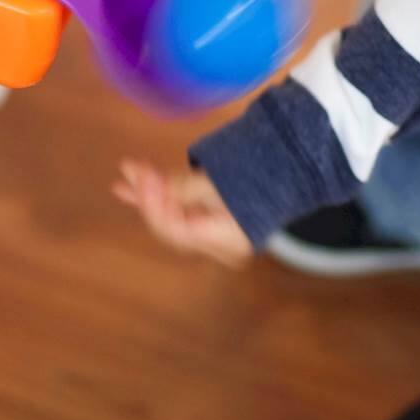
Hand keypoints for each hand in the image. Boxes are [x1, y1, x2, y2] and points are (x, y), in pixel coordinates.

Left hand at [112, 159, 252, 267]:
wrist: (293, 172)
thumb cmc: (261, 173)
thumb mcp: (221, 179)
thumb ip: (183, 187)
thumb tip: (140, 183)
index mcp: (228, 240)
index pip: (177, 229)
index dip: (154, 203)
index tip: (142, 176)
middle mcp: (220, 248)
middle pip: (171, 227)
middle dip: (149, 197)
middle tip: (132, 171)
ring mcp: (215, 240)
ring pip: (172, 220)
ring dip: (150, 195)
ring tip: (127, 176)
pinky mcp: (210, 227)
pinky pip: (180, 214)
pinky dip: (162, 198)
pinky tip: (135, 190)